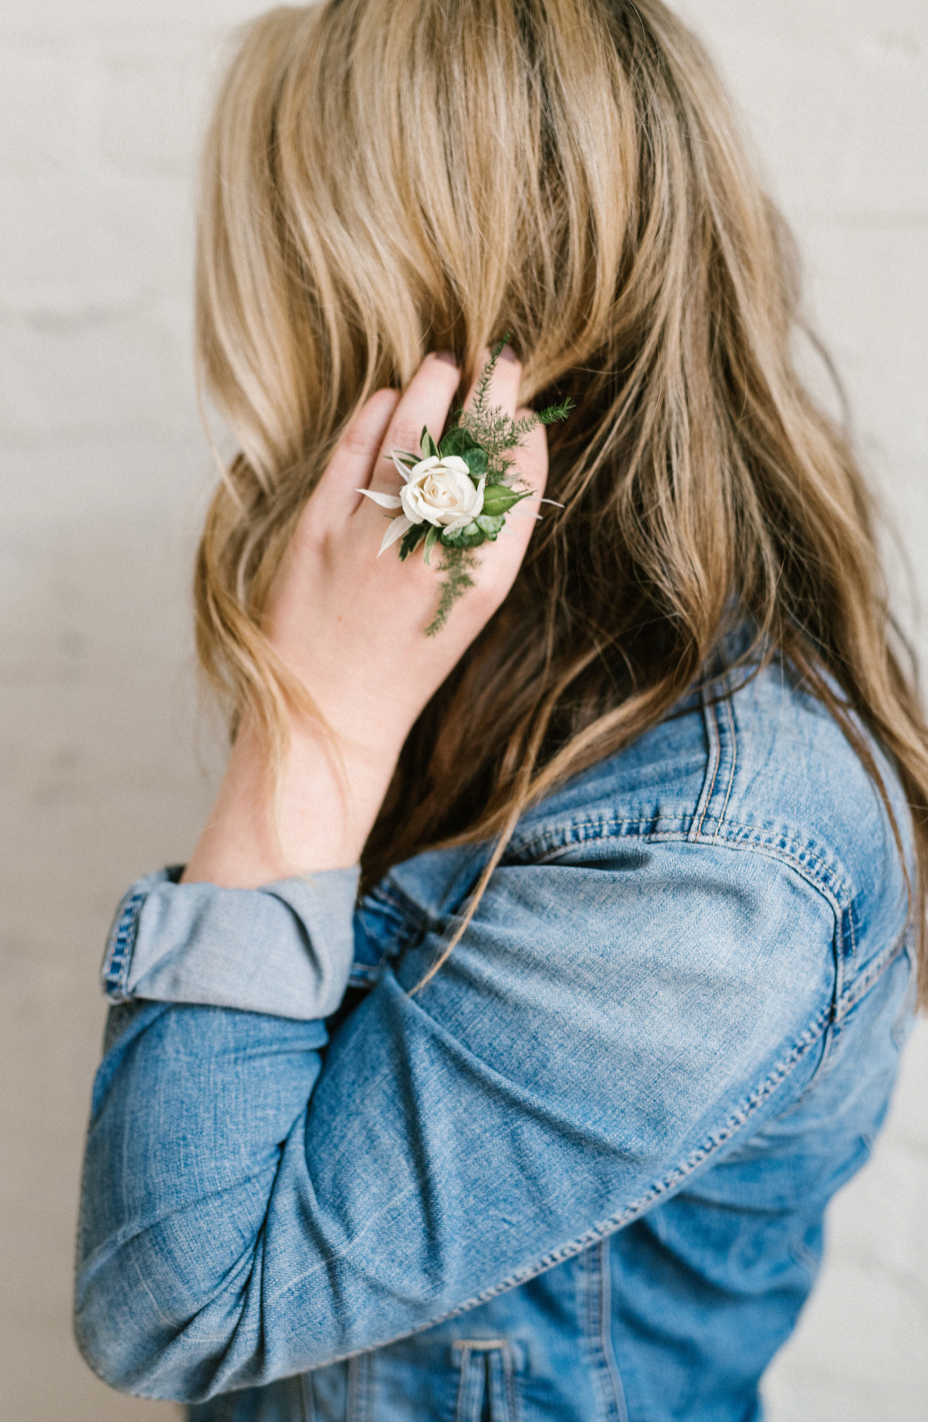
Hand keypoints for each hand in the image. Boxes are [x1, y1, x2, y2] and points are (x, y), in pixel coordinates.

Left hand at [183, 346, 547, 885]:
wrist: (330, 719)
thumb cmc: (406, 663)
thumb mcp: (469, 610)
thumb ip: (489, 539)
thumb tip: (503, 460)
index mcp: (483, 580)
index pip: (518, 477)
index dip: (524, 427)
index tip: (522, 398)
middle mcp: (434, 554)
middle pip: (472, 442)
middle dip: (490, 387)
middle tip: (497, 357)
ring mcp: (373, 538)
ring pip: (412, 429)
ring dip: (432, 384)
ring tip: (443, 364)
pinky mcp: (318, 531)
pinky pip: (353, 450)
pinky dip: (374, 414)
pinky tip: (388, 401)